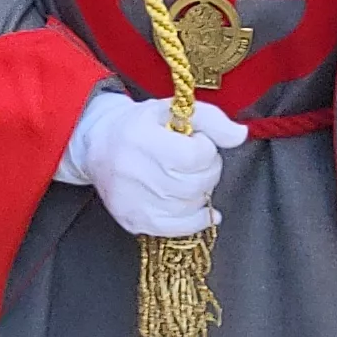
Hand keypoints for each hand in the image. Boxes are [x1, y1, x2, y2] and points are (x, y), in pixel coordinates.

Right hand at [58, 86, 252, 238]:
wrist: (95, 146)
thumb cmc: (138, 126)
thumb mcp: (171, 109)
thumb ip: (211, 119)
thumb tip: (240, 135)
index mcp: (143, 140)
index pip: (198, 156)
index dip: (206, 147)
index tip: (194, 141)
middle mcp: (136, 173)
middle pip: (198, 183)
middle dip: (207, 170)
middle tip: (194, 160)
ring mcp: (135, 202)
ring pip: (193, 204)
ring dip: (200, 190)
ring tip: (185, 176)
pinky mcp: (135, 221)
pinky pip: (181, 228)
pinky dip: (198, 218)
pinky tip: (201, 207)